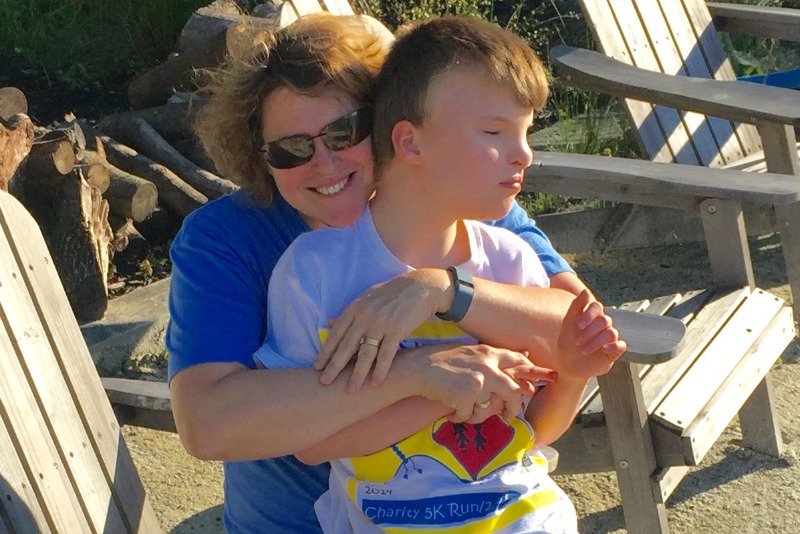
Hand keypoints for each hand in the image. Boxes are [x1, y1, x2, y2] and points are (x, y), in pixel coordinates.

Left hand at [315, 269, 450, 390]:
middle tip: (325, 382)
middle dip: (335, 366)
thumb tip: (329, 323)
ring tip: (351, 390)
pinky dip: (381, 369)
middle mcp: (365, 316)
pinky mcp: (397, 330)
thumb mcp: (367, 298)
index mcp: (355, 308)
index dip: (326, 351)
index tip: (317, 367)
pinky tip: (375, 383)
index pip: (336, 333)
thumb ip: (349, 313)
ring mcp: (381, 323)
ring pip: (366, 353)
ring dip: (357, 373)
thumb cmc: (392, 293)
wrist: (421, 287)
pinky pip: (387, 354)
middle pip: (347, 345)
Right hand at [413, 343, 555, 423]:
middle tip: (506, 414)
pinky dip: (459, 416)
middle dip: (512, 407)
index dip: (530, 373)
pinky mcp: (467, 395)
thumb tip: (518, 362)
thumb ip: (489, 359)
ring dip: (477, 415)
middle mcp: (488, 366)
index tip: (536, 384)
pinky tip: (449, 409)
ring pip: (491, 408)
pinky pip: (469, 414)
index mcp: (488, 353)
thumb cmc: (440, 361)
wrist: (417, 367)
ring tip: (464, 411)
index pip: (518, 361)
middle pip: (514, 391)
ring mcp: (479, 381)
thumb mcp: (469, 354)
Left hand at [574, 292, 626, 359]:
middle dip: (589, 331)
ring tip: (583, 350)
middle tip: (577, 341)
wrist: (568, 364)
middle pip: (604, 320)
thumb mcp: (568, 323)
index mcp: (592, 316)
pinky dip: (614, 346)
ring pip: (611, 333)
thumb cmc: (567, 342)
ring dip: (596, 342)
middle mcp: (603, 325)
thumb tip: (586, 291)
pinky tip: (604, 349)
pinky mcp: (614, 351)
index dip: (589, 314)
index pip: (597, 306)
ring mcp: (609, 338)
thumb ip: (576, 305)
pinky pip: (622, 345)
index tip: (578, 325)